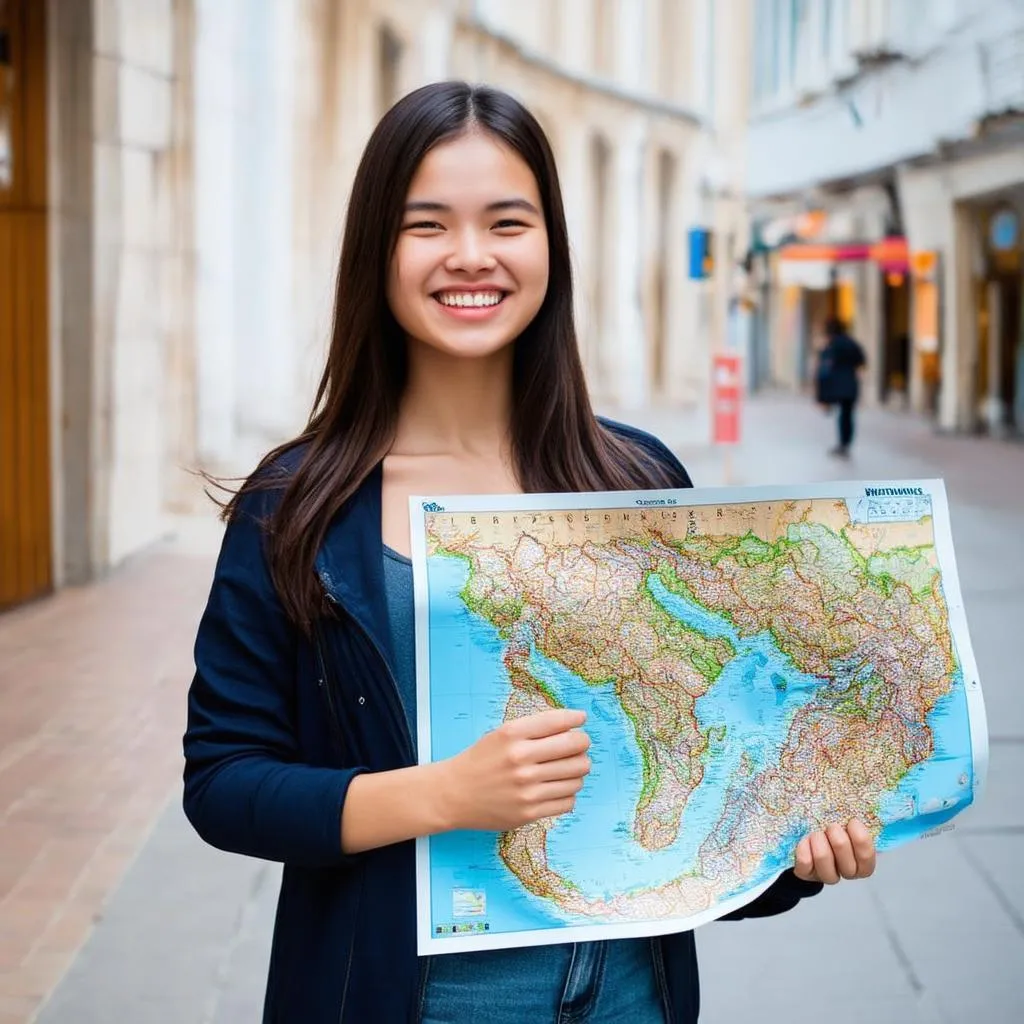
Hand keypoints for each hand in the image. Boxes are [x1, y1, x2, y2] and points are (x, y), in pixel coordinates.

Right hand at [435, 709, 590, 832]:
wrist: (454, 794)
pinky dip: (568, 792)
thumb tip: (573, 725)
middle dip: (582, 745)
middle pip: (574, 748)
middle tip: (578, 746)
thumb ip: (534, 729)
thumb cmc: (481, 760)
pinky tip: (558, 788)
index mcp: (512, 734)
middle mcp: (520, 759)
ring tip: (566, 769)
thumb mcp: (501, 734)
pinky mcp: (529, 811)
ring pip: (576, 776)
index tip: (580, 719)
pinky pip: (568, 800)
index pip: (558, 722)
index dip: (576, 719)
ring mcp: (526, 788)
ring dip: (577, 771)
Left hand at [794, 819, 876, 883]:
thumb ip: (857, 817)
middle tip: (831, 826)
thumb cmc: (835, 828)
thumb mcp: (849, 823)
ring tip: (816, 832)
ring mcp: (827, 875)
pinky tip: (804, 840)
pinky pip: (805, 864)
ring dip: (819, 842)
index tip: (852, 821)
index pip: (866, 857)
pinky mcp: (807, 874)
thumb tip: (866, 797)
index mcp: (862, 863)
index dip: (860, 838)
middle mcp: (847, 872)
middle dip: (837, 838)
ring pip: (825, 864)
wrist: (811, 839)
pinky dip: (804, 849)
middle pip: (846, 862)